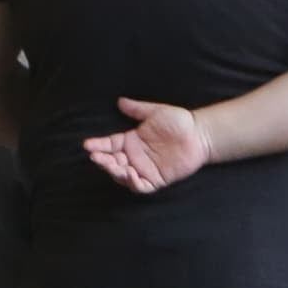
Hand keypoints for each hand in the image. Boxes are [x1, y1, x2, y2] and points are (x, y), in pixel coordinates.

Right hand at [82, 98, 210, 193]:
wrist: (200, 134)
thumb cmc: (179, 121)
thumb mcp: (155, 112)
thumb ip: (137, 109)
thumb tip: (120, 101)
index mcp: (132, 141)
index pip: (109, 145)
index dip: (98, 145)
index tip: (87, 145)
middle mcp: (135, 157)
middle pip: (113, 162)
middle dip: (103, 161)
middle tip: (97, 158)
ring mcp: (145, 169)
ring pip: (123, 175)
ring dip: (115, 172)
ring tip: (111, 166)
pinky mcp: (157, 179)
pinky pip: (142, 186)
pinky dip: (133, 183)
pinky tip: (129, 174)